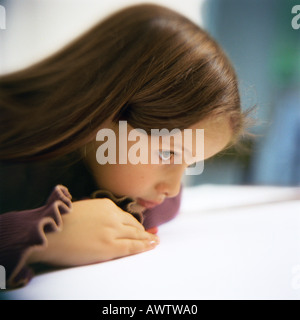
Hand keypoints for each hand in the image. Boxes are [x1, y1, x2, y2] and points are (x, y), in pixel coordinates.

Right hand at [28, 198, 159, 265]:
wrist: (49, 232)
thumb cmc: (60, 221)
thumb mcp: (83, 209)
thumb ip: (97, 213)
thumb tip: (102, 220)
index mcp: (106, 205)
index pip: (125, 216)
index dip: (135, 223)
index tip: (141, 226)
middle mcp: (113, 216)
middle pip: (133, 224)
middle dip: (143, 230)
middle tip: (152, 234)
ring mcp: (113, 231)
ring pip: (135, 234)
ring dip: (146, 238)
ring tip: (154, 241)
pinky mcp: (110, 246)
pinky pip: (132, 246)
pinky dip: (144, 246)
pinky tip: (151, 245)